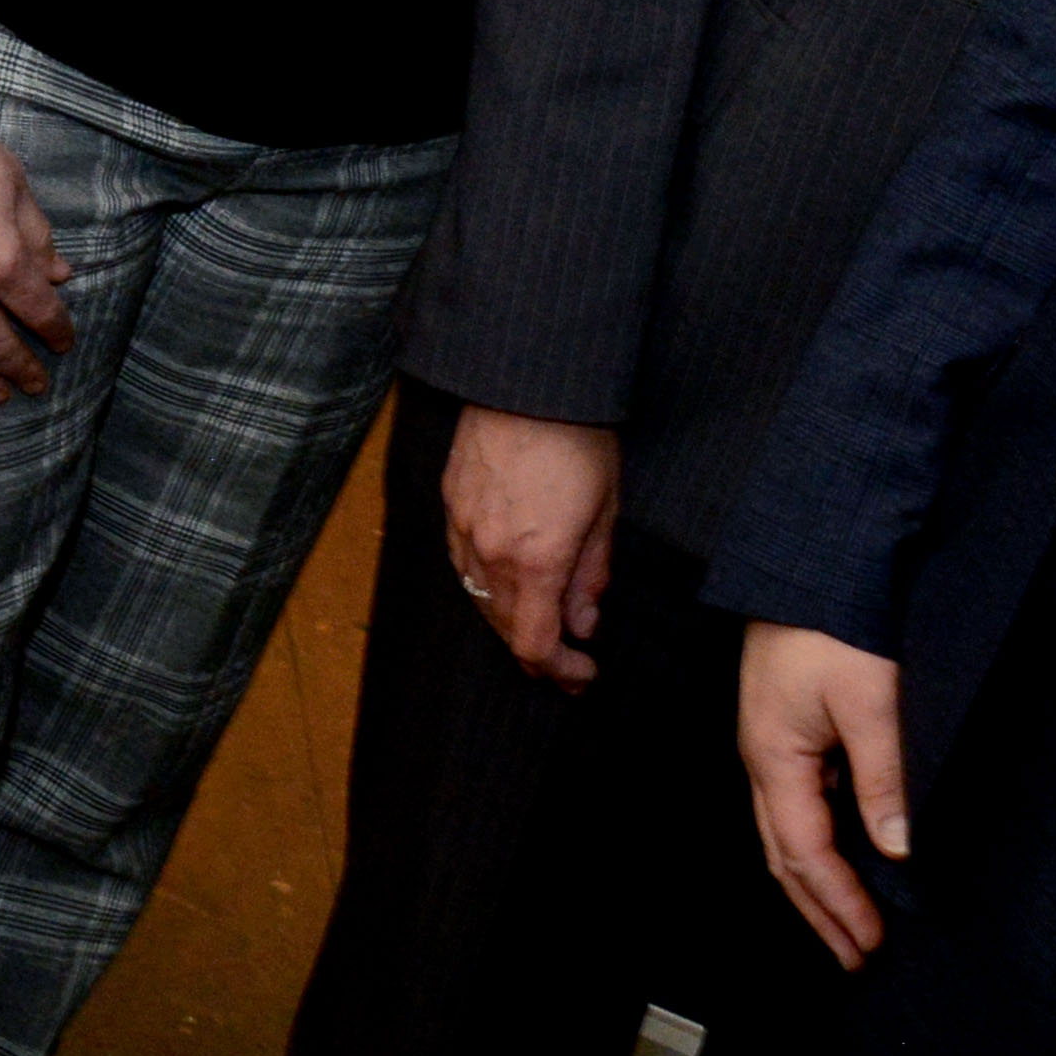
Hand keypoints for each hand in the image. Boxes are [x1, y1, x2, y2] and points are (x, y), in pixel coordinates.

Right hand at [438, 407, 622, 684]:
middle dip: (540, 653)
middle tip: (568, 662)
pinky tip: (509, 586)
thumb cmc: (580, 437)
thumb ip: (592, 573)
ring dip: (512, 623)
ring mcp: (464, 529)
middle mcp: (492, 554)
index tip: (584, 674)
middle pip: (506, 630)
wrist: (530, 381)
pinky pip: (464, 566)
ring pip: (481, 602)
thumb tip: (584, 623)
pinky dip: (487, 588)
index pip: (537, 645)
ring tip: (543, 625)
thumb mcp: (605, 510)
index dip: (561, 671)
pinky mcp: (450, 504)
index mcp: (538, 560)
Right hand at [739, 622, 911, 966]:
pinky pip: (802, 802)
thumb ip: (883, 776)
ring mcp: (773, 744)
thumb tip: (895, 845)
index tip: (869, 942)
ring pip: (789, 833)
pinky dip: (821, 841)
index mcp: (774, 759)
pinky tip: (848, 852)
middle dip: (820, 911)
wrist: (812, 556)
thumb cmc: (834, 618)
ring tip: (848, 922)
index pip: (806, 855)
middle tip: (855, 956)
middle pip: (786, 857)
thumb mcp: (869, 699)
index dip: (839, 904)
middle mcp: (765, 759)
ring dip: (818, 883)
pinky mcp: (789, 727)